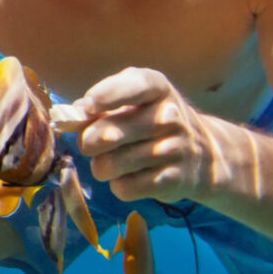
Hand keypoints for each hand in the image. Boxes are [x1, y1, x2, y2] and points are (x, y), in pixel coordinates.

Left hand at [68, 67, 213, 203]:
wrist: (203, 155)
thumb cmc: (151, 121)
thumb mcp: (131, 103)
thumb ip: (97, 106)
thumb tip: (69, 116)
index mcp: (157, 88)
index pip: (135, 86)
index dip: (108, 95)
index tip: (89, 106)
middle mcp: (170, 116)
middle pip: (109, 134)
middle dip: (88, 142)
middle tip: (91, 144)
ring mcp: (175, 149)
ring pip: (111, 165)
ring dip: (102, 167)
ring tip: (113, 161)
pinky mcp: (174, 181)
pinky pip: (125, 188)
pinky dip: (119, 185)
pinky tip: (131, 177)